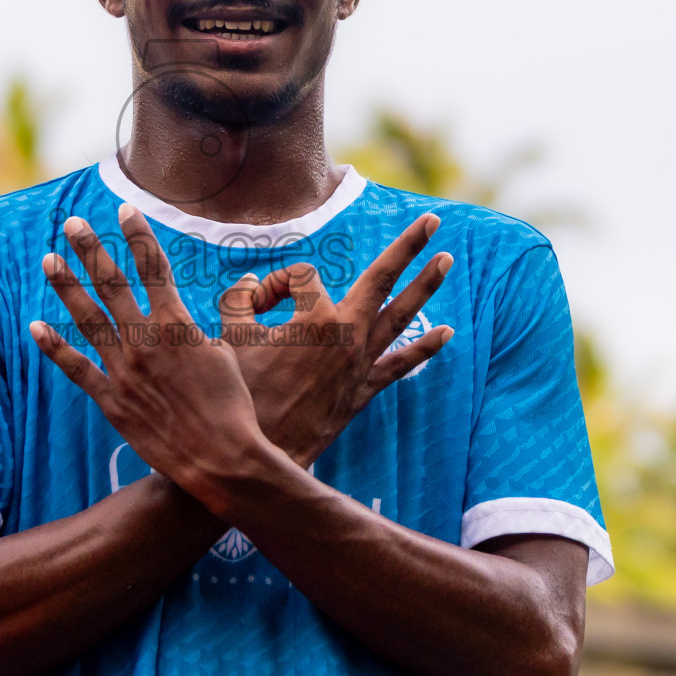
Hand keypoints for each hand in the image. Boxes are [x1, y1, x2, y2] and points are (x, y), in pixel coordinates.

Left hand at [30, 204, 265, 493]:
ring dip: (66, 286)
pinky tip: (36, 326)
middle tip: (73, 223)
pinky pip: (76, 368)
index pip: (153, 266)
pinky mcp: (111, 400)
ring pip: (86, 318)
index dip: (138, 234)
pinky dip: (54, 347)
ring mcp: (123, 369)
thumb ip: (225, 315)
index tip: (125, 209)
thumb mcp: (232, 350)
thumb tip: (242, 283)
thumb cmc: (233, 404)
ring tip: (49, 260)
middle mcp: (144, 340)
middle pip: (111, 283)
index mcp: (176, 323)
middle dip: (90, 249)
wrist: (220, 457)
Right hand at [219, 214, 453, 465]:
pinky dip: (424, 349)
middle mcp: (346, 335)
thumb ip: (239, 299)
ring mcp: (358, 363)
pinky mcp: (361, 391)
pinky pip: (399, 365)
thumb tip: (252, 283)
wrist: (258, 453)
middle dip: (408, 246)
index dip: (274, 285)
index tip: (253, 309)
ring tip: (446, 261)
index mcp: (314, 317)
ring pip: (400, 317)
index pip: (300, 276)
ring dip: (425, 286)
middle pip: (382, 278)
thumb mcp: (228, 337)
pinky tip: (446, 334)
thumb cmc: (241, 394)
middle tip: (432, 221)